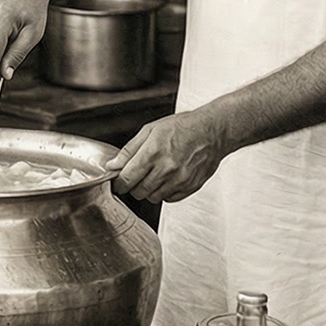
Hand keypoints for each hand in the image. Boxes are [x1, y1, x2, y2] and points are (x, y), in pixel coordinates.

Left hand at [104, 108, 226, 203]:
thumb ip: (129, 150)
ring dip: (149, 189)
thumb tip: (113, 166)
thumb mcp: (150, 130)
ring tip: (155, 174)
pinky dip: (164, 192)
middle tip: (139, 174)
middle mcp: (166, 169)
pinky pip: (168, 199)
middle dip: (133, 185)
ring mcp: (179, 180)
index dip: (119, 182)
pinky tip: (168, 178)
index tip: (119, 181)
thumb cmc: (182, 127)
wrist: (212, 132)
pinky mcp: (189, 187)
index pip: (127, 179)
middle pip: (138, 191)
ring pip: (152, 197)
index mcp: (153, 152)